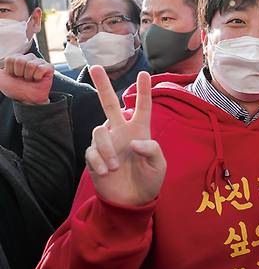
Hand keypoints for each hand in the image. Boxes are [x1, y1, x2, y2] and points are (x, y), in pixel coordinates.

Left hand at [0, 53, 53, 104]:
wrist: (27, 99)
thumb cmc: (15, 88)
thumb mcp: (0, 79)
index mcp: (17, 58)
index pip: (11, 58)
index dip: (11, 70)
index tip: (13, 76)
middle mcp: (28, 58)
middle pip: (21, 60)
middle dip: (20, 73)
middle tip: (23, 78)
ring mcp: (39, 61)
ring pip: (31, 64)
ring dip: (28, 76)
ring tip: (30, 79)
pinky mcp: (49, 67)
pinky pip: (41, 68)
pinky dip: (37, 76)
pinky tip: (37, 79)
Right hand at [85, 65, 165, 205]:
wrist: (133, 201)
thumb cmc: (149, 180)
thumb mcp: (159, 165)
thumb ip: (152, 150)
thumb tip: (134, 142)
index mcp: (141, 131)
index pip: (142, 107)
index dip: (143, 91)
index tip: (144, 74)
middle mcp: (122, 132)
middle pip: (109, 103)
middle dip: (103, 85)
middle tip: (95, 67)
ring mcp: (107, 143)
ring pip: (99, 130)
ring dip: (107, 149)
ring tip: (115, 167)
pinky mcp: (94, 156)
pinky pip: (91, 151)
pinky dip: (99, 161)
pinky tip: (106, 172)